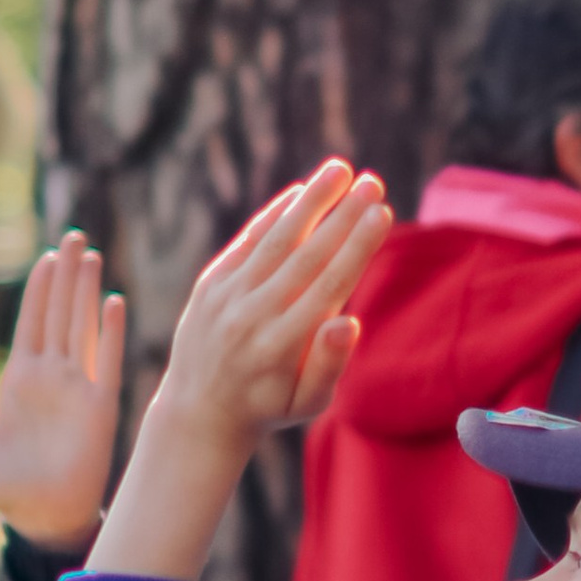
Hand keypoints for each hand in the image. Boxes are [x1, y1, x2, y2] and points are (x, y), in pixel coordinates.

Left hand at [0, 235, 124, 553]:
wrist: (40, 518)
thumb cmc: (8, 486)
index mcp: (22, 380)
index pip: (31, 323)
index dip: (39, 290)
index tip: (46, 258)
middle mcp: (52, 377)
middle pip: (60, 314)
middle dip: (66, 276)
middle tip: (73, 237)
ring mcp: (77, 388)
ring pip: (81, 328)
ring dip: (85, 292)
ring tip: (90, 256)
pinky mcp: (99, 407)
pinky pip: (106, 361)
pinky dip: (109, 332)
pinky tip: (111, 302)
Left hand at [159, 162, 389, 447]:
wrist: (199, 411)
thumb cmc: (270, 406)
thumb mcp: (308, 403)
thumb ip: (330, 364)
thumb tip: (349, 321)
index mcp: (283, 346)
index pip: (329, 284)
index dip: (358, 246)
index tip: (382, 212)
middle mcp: (253, 316)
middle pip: (306, 255)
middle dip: (342, 215)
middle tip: (374, 182)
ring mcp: (228, 297)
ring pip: (275, 240)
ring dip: (310, 201)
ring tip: (340, 169)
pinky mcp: (211, 284)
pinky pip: (247, 242)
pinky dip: (274, 215)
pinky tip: (301, 192)